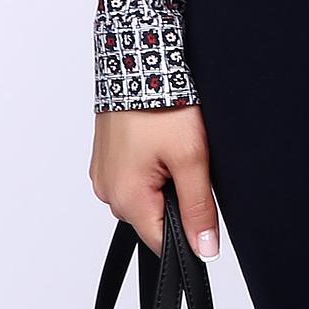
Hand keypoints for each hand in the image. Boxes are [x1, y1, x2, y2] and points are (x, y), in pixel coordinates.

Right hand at [89, 105, 220, 261]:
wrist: (137, 58)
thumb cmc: (160, 102)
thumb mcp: (190, 157)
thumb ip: (198, 207)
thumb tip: (205, 251)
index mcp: (125, 199)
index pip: (161, 242)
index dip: (188, 230)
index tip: (202, 203)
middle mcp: (107, 191)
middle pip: (153, 216)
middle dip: (176, 195)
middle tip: (187, 157)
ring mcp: (103, 171)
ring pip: (144, 193)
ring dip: (162, 177)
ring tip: (172, 142)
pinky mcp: (106, 154)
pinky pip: (133, 173)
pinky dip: (150, 162)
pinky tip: (159, 136)